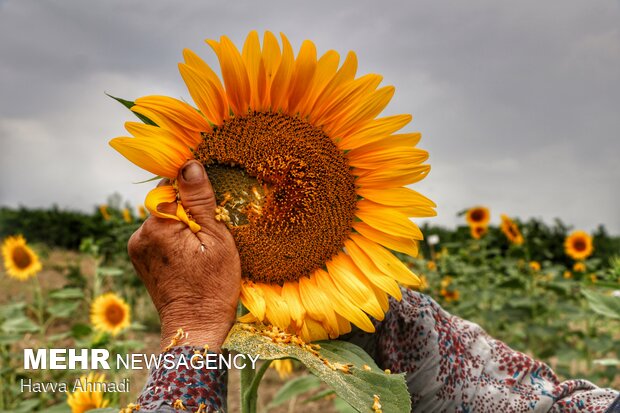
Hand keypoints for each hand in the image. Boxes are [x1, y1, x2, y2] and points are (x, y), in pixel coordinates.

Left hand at [128, 160, 240, 351]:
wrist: (194, 327)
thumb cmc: (213, 286)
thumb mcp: (216, 240)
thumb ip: (200, 201)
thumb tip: (189, 165)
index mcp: (158, 225)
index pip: (172, 186)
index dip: (194, 193)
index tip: (210, 208)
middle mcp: (139, 233)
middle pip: (167, 203)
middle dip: (189, 211)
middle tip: (209, 236)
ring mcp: (136, 248)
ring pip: (163, 219)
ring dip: (181, 225)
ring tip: (200, 250)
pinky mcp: (139, 259)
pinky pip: (158, 235)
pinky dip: (174, 239)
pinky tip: (189, 257)